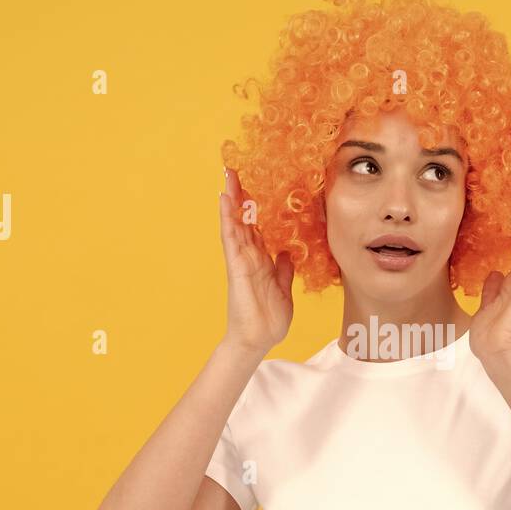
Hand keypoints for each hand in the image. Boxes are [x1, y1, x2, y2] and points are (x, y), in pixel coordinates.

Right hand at [218, 167, 293, 355]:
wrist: (258, 340)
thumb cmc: (268, 318)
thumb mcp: (283, 287)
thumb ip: (283, 269)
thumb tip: (286, 253)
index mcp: (260, 260)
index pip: (255, 226)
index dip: (252, 207)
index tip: (251, 185)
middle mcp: (248, 256)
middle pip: (242, 219)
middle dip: (238, 195)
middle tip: (233, 170)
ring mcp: (241, 260)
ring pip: (234, 224)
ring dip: (231, 200)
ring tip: (228, 177)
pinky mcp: (237, 267)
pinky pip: (231, 239)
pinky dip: (227, 219)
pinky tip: (224, 201)